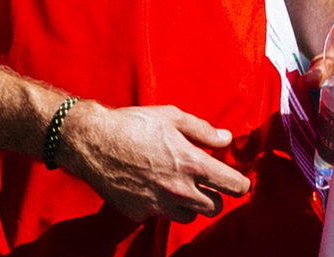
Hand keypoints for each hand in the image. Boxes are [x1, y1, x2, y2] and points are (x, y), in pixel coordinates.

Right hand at [56, 102, 252, 222]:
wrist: (93, 141)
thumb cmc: (133, 124)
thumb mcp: (173, 117)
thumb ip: (204, 131)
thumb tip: (226, 139)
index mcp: (192, 164)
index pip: (233, 186)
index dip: (240, 184)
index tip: (239, 182)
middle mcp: (179, 190)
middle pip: (214, 208)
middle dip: (215, 196)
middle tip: (207, 183)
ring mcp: (158, 205)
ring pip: (189, 217)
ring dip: (191, 205)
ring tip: (181, 186)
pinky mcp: (139, 213)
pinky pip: (160, 216)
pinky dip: (162, 206)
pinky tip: (153, 188)